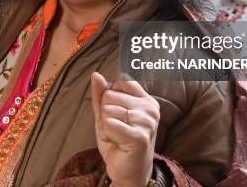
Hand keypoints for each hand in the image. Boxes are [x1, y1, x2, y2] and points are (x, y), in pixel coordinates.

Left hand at [91, 72, 158, 186]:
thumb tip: (96, 75)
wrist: (127, 172)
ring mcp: (147, 122)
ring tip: (116, 137)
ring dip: (104, 126)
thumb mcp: (105, 115)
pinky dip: (106, 135)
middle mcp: (150, 108)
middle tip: (116, 130)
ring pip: (107, 110)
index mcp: (145, 99)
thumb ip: (101, 95)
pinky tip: (117, 143)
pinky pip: (109, 124)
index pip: (120, 81)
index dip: (109, 97)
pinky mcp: (140, 137)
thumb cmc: (118, 141)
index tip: (117, 115)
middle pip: (109, 95)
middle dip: (105, 114)